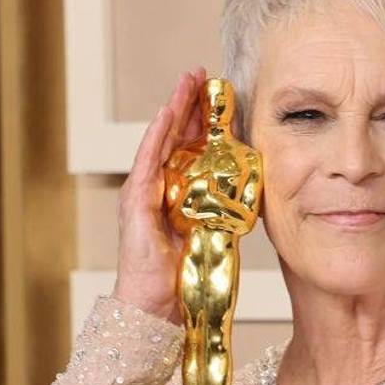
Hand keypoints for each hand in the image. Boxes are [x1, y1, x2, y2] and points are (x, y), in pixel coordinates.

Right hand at [111, 66, 207, 325]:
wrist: (156, 309)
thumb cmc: (182, 280)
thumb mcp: (212, 236)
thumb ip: (222, 214)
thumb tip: (248, 197)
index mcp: (174, 195)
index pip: (186, 149)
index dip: (199, 121)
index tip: (214, 95)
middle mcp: (155, 189)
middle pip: (172, 138)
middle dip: (186, 105)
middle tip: (200, 74)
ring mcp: (141, 193)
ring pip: (159, 141)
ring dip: (173, 109)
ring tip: (186, 82)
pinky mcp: (136, 203)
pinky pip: (148, 162)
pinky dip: (158, 136)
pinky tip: (169, 113)